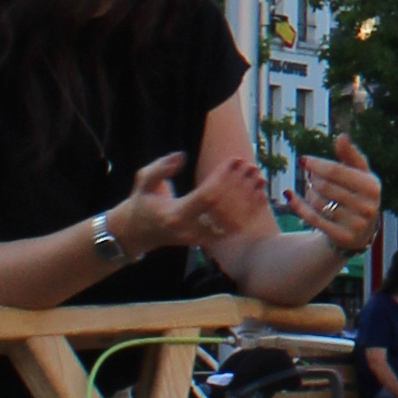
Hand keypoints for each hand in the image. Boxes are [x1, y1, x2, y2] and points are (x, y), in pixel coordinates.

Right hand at [113, 144, 273, 269]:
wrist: (138, 233)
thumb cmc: (142, 202)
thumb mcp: (143, 181)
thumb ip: (161, 168)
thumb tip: (181, 156)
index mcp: (175, 214)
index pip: (206, 196)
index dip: (223, 178)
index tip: (234, 160)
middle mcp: (190, 229)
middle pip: (223, 209)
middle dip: (240, 186)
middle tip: (251, 167)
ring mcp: (200, 238)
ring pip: (232, 222)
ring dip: (249, 200)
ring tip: (259, 178)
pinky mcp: (206, 241)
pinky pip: (233, 230)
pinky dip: (247, 214)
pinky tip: (258, 196)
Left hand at [292, 137, 380, 260]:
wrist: (361, 231)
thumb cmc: (359, 193)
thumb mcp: (359, 173)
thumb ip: (350, 155)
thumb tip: (342, 136)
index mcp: (371, 186)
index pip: (336, 171)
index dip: (317, 164)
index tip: (302, 159)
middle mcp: (367, 206)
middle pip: (325, 186)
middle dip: (312, 178)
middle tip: (309, 175)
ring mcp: (355, 224)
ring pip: (318, 202)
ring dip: (308, 192)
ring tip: (311, 188)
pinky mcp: (342, 236)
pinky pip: (313, 218)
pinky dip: (299, 206)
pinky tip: (290, 196)